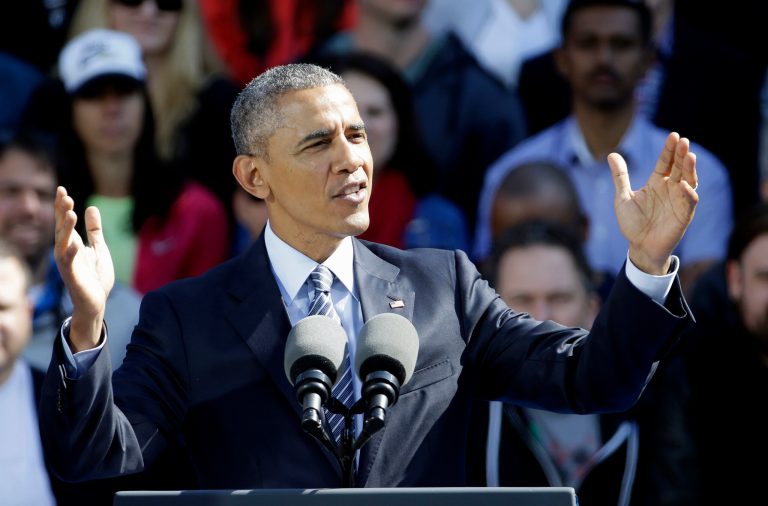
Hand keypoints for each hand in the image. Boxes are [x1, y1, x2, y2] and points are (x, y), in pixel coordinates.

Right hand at [53, 186, 114, 350]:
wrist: (97, 302)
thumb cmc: (95, 276)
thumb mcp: (99, 248)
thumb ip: (94, 230)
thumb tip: (91, 207)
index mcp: (72, 244)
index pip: (65, 221)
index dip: (63, 206)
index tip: (62, 189)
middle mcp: (66, 252)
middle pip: (62, 228)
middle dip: (62, 212)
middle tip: (65, 195)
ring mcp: (67, 264)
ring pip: (63, 243)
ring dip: (66, 228)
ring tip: (71, 212)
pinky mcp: (72, 277)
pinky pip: (69, 264)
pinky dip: (70, 253)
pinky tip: (74, 243)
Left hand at [608, 132, 698, 274]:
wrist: (639, 246)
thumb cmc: (632, 223)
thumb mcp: (622, 198)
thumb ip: (620, 177)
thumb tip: (611, 154)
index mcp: (657, 183)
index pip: (665, 162)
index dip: (669, 150)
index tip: (673, 135)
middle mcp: (670, 188)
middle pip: (678, 168)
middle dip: (681, 154)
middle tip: (683, 141)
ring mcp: (678, 201)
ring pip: (688, 180)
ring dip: (689, 169)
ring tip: (689, 156)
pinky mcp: (684, 215)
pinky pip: (689, 202)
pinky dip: (688, 193)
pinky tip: (684, 185)